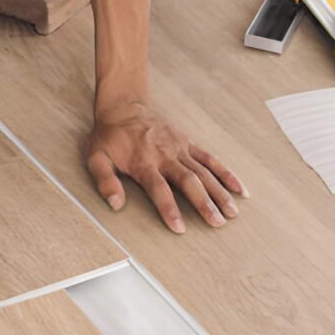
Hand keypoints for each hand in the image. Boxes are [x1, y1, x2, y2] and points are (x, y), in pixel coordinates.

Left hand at [86, 101, 246, 233]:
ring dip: (219, 192)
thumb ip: (105, 181)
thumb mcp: (96, 157)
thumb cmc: (110, 136)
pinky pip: (210, 159)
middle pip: (188, 181)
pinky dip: (225, 174)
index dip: (169, 209)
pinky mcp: (188, 143)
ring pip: (204, 172)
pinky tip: (239, 189)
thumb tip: (115, 204)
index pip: (159, 189)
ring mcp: (180, 148)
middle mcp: (165, 155)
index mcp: (143, 162)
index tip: (180, 228)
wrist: (124, 105)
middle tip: (217, 223)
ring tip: (231, 213)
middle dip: (204, 203)